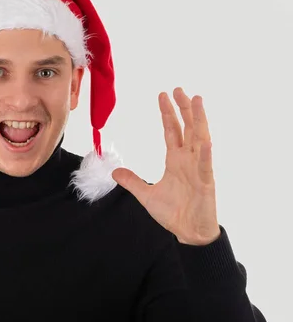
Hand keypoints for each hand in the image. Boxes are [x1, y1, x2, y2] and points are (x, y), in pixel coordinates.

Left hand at [111, 87, 219, 245]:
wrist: (188, 232)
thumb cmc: (174, 212)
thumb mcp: (146, 195)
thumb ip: (132, 181)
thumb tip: (115, 172)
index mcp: (176, 160)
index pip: (172, 131)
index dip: (168, 113)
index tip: (163, 95)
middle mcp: (189, 160)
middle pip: (188, 128)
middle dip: (184, 108)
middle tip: (179, 89)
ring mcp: (199, 170)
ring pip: (200, 139)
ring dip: (199, 120)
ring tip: (197, 100)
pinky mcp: (206, 184)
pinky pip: (206, 167)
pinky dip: (206, 155)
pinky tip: (205, 142)